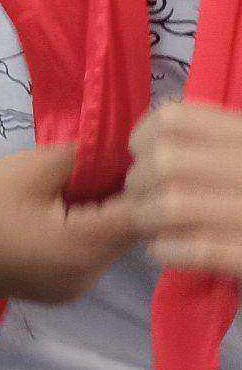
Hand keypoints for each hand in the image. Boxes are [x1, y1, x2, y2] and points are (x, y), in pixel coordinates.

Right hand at [0, 144, 136, 304]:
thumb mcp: (28, 167)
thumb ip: (82, 158)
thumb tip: (117, 152)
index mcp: (79, 252)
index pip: (141, 217)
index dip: (143, 183)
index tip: (131, 155)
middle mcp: (82, 281)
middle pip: (126, 235)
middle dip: (124, 198)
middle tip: (104, 163)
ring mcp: (67, 292)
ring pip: (106, 247)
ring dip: (103, 216)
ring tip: (76, 184)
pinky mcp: (51, 292)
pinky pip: (85, 259)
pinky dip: (83, 233)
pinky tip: (57, 210)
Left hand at [129, 99, 241, 277]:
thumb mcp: (240, 155)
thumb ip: (208, 144)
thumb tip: (142, 144)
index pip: (176, 118)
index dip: (143, 135)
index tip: (141, 154)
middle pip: (166, 161)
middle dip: (138, 183)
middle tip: (140, 199)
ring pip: (174, 204)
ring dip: (146, 217)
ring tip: (148, 226)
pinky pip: (198, 249)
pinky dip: (168, 249)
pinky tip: (164, 251)